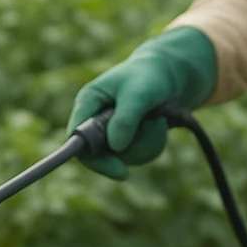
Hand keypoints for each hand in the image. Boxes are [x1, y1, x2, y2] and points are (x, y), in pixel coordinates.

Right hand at [67, 27, 216, 179]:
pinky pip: (134, 155)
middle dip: (131, 149)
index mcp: (88, 103)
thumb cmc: (150, 77)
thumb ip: (126, 118)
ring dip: (146, 144)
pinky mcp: (122, 139)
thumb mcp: (140, 93)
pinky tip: (160, 126)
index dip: (95, 159)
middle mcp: (93, 119)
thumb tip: (116, 147)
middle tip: (156, 131)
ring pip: (122, 157)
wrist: (168, 74)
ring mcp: (107, 131)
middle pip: (101, 154)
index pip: (78, 140)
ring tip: (160, 122)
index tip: (121, 171)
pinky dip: (151, 144)